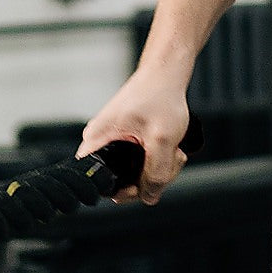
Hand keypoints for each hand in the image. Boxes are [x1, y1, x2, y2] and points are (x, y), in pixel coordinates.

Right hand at [77, 71, 192, 204]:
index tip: (144, 183)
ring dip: (159, 168)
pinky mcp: (126, 139)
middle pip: (120, 180)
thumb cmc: (159, 96)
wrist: (165, 74)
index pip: (97, 181)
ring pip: (134, 172)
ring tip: (174, 151)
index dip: (121, 190)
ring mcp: (113, 140)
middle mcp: (100, 141)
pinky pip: (140, 162)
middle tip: (169, 161)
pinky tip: (171, 148)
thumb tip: (149, 197)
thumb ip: (156, 172)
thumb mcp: (162, 139)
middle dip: (149, 178)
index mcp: (97, 139)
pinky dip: (158, 159)